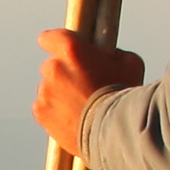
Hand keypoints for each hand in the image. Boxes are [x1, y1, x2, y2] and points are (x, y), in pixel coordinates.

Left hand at [35, 29, 146, 154]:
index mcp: (71, 50)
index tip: (64, 50)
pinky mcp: (41, 113)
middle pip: (52, 66)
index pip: (50, 37)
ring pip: (48, 89)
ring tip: (82, 107)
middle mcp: (53, 68)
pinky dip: (55, 112)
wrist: (114, 132)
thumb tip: (105, 54)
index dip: (57, 43)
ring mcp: (45, 91)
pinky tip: (74, 118)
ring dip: (60, 94)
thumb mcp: (129, 62)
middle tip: (84, 85)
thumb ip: (111, 53)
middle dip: (64, 73)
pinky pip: (45, 108)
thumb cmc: (124, 94)